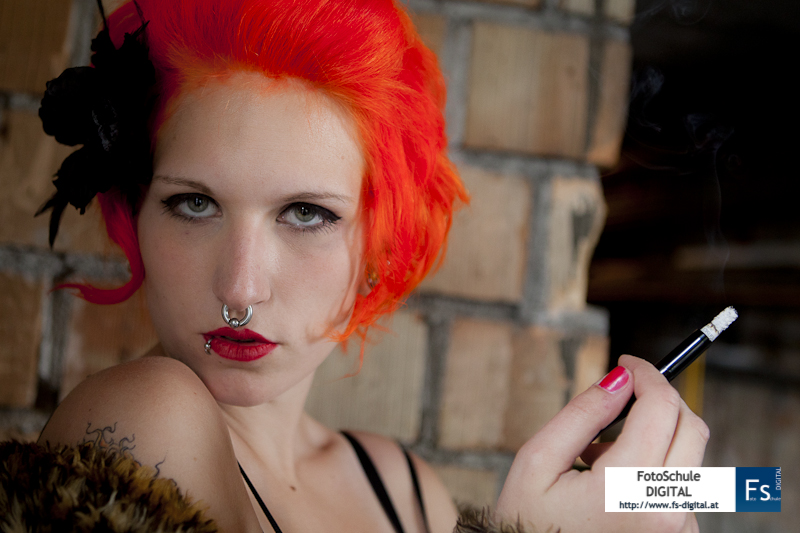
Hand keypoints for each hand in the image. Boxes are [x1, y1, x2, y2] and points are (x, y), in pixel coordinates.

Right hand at [495, 355, 708, 532]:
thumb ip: (582, 414)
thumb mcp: (537, 461)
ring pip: (686, 456)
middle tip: (622, 396)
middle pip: (690, 427)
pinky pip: (680, 486)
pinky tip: (613, 484)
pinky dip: (654, 469)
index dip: (646, 374)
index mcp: (628, 487)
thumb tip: (619, 378)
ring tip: (597, 456)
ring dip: (653, 439)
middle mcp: (666, 509)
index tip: (627, 363)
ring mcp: (678, 527)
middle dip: (660, 400)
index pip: (661, 407)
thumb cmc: (528, 524)